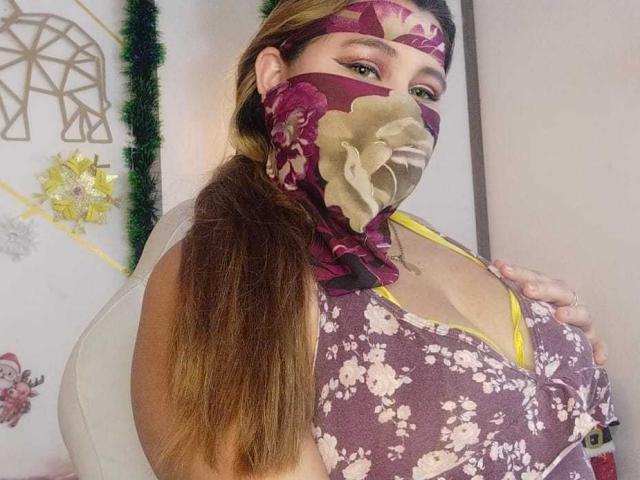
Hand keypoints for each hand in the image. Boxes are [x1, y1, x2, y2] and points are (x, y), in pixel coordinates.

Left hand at [492, 259, 607, 365]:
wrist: (555, 348)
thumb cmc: (532, 322)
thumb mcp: (519, 309)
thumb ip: (504, 298)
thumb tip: (477, 283)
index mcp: (547, 292)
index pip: (534, 278)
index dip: (519, 272)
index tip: (501, 268)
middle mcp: (565, 303)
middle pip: (559, 290)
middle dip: (543, 288)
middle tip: (527, 289)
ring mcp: (580, 322)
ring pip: (582, 314)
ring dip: (573, 313)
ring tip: (560, 315)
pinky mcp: (590, 341)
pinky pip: (598, 344)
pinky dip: (600, 349)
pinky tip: (598, 358)